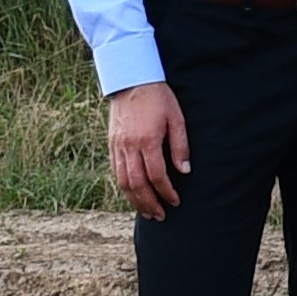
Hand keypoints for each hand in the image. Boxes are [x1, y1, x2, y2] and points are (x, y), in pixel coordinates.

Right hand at [106, 79, 190, 218]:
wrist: (131, 79)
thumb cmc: (158, 97)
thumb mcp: (177, 118)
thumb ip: (180, 146)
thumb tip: (184, 171)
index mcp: (147, 141)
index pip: (156, 176)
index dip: (166, 192)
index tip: (175, 201)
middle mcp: (129, 146)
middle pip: (137, 184)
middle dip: (149, 203)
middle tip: (161, 216)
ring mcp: (117, 146)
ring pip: (123, 182)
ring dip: (135, 200)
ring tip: (147, 212)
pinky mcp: (112, 144)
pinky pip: (116, 172)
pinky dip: (124, 188)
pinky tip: (133, 195)